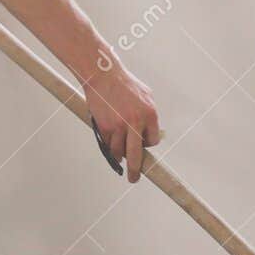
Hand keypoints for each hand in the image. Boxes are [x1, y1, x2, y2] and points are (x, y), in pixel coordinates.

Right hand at [84, 67, 160, 182]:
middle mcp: (135, 121)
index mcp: (150, 113)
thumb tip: (151, 135)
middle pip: (136, 155)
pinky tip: (109, 137)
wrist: (103, 75)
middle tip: (134, 179)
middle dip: (135, 170)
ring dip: (118, 154)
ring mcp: (119, 125)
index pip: (152, 140)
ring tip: (118, 152)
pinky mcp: (105, 127)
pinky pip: (107, 144)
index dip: (147, 144)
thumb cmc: (124, 85)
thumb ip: (149, 115)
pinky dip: (108, 144)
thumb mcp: (145, 95)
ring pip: (119, 152)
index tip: (143, 147)